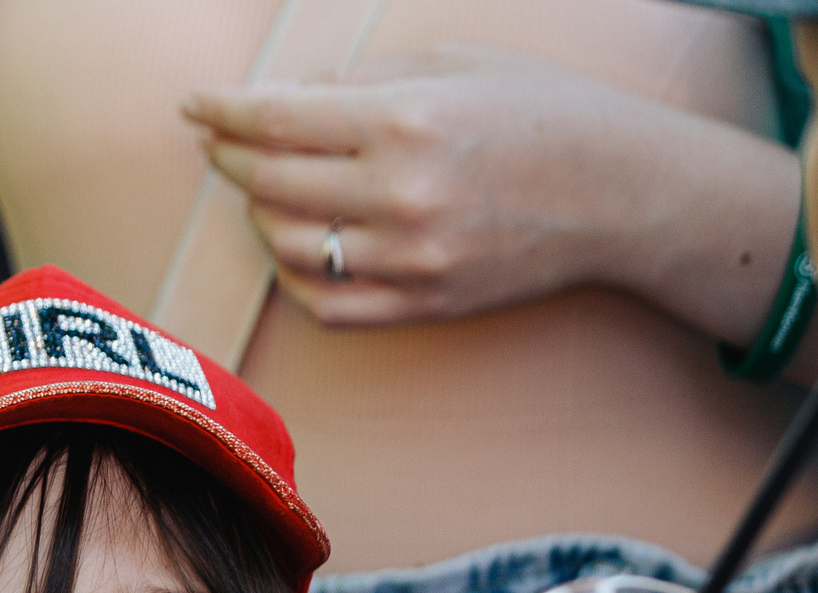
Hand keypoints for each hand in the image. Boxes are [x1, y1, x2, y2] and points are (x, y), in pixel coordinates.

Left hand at [186, 47, 767, 330]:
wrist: (622, 192)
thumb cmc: (540, 111)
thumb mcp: (452, 64)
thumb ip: (356, 82)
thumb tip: (277, 101)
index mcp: (406, 120)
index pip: (276, 120)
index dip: (222, 113)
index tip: (194, 108)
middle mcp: (401, 193)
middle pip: (269, 183)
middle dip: (230, 160)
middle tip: (220, 145)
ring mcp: (410, 257)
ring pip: (288, 244)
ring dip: (261, 216)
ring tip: (267, 190)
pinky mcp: (422, 303)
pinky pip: (325, 303)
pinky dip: (294, 274)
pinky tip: (298, 244)